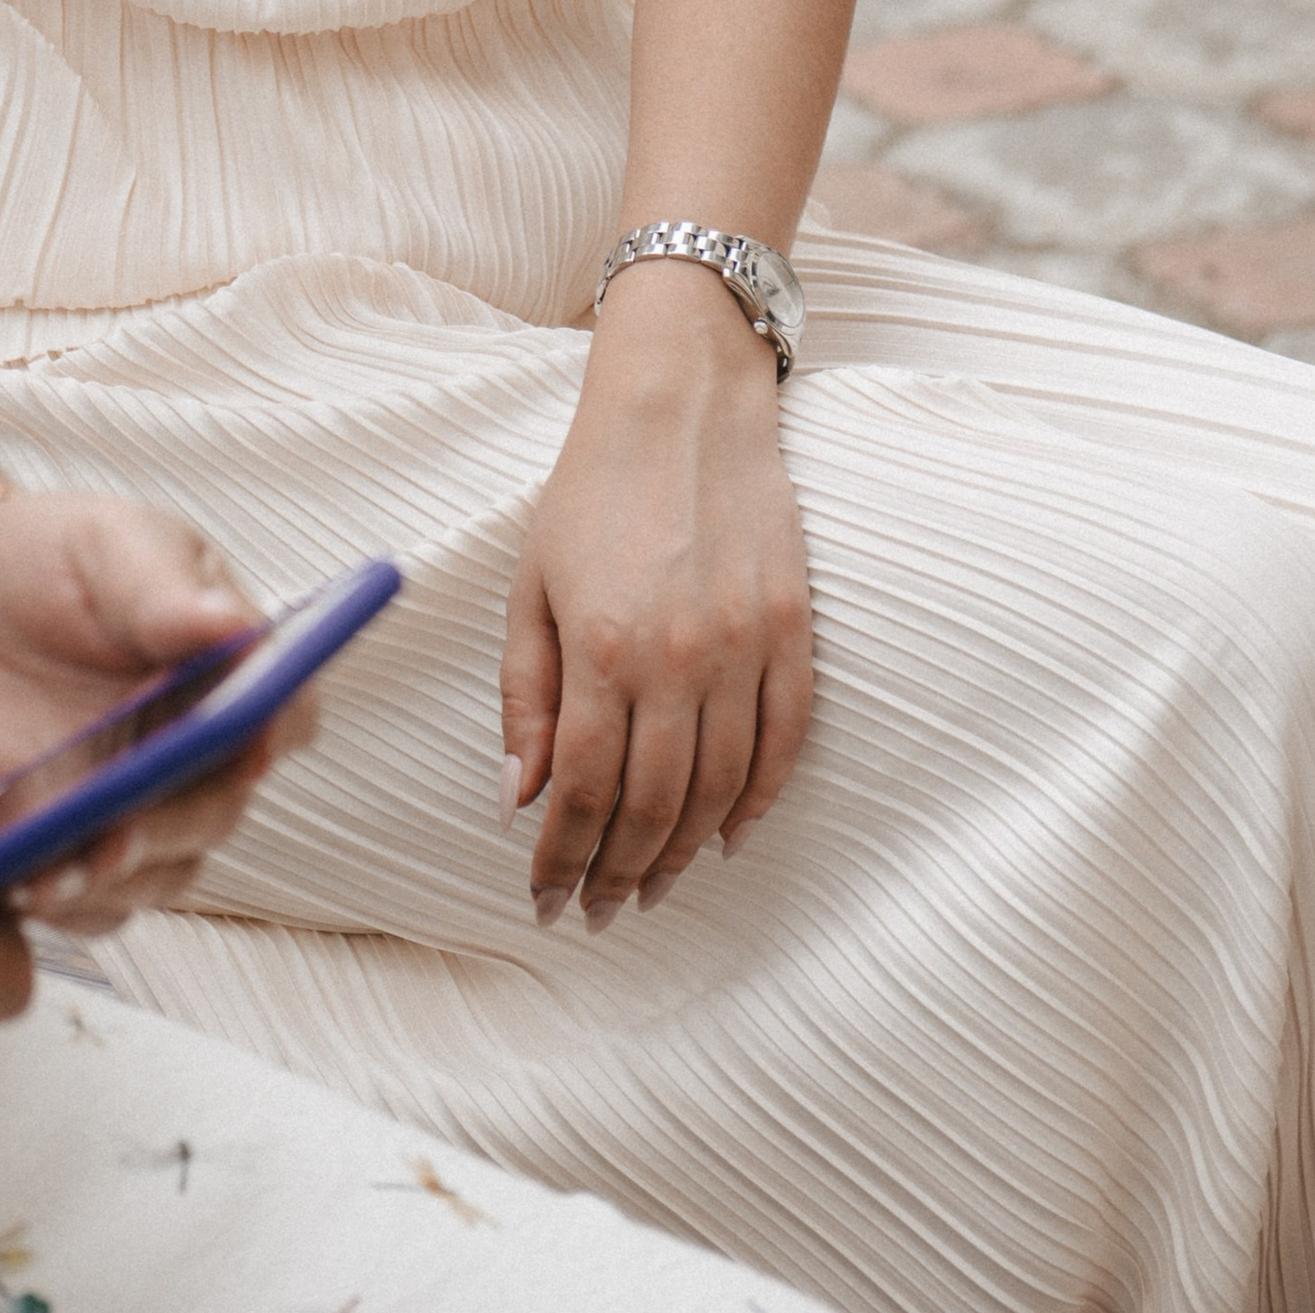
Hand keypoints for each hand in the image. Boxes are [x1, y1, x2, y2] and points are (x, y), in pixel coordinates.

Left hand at [0, 491, 314, 938]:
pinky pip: (95, 902)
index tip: (248, 742)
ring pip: (163, 870)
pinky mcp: (82, 846)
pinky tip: (24, 883)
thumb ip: (162, 589)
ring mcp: (145, 806)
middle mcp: (202, 749)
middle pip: (218, 806)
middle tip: (122, 824)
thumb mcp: (106, 545)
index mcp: (230, 666)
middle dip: (173, 820)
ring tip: (57, 870)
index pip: (286, 709)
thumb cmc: (49, 558)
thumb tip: (229, 625)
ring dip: (119, 876)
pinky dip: (67, 902)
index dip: (276, 730)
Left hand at [501, 263, 811, 930]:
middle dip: (621, 872)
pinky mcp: (792, 631)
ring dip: (685, 852)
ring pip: (722, 791)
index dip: (563, 859)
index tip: (548, 899)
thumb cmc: (591, 491)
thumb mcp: (531, 585)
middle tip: (601, 909)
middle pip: (653, 806)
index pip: (582, 792)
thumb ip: (525, 695)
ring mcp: (743, 648)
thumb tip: (522, 798)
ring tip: (654, 884)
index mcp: (602, 647)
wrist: (683, 405)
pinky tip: (728, 833)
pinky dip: (759, 801)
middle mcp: (677, 658)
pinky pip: (784, 743)